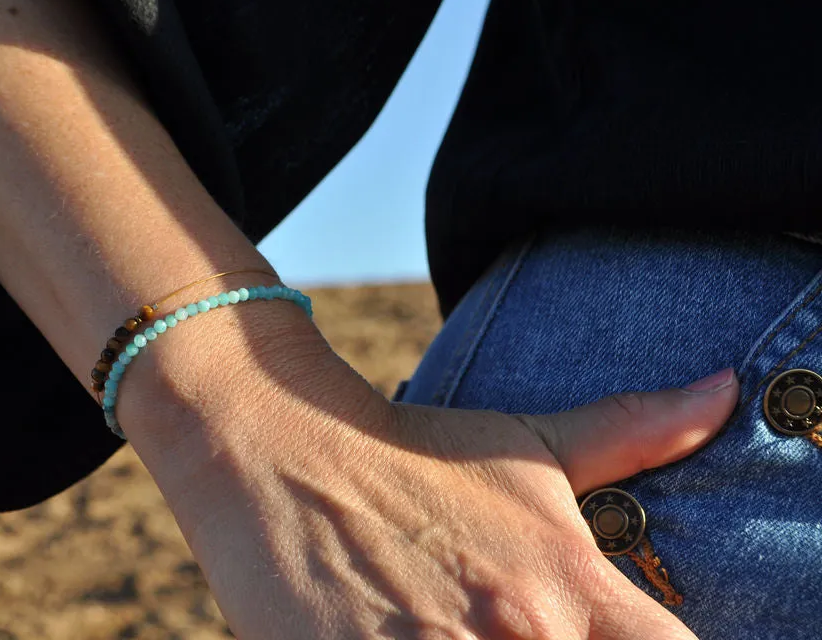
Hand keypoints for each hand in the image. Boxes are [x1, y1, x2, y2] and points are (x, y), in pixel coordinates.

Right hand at [174, 368, 737, 638]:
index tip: (605, 634)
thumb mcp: (528, 444)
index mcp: (571, 586)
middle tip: (499, 625)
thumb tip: (725, 389)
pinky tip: (394, 632)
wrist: (280, 448)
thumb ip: (635, 431)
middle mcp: (522, 635)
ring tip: (443, 626)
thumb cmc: (412, 451)